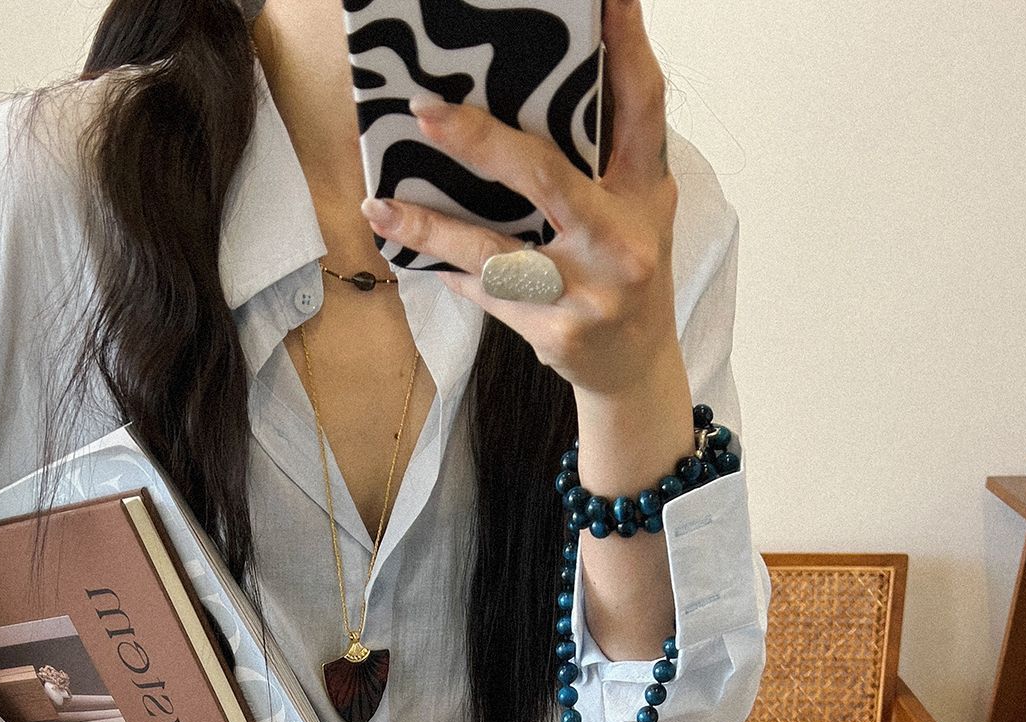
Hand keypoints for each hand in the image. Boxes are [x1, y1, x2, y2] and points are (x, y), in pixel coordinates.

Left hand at [360, 0, 680, 401]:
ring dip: (431, 228)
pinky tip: (403, 243)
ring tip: (380, 204)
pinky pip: (483, 292)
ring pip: (494, 252)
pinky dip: (443, 266)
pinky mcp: (553, 333)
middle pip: (546, 178)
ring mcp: (586, 293)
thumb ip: (606, 149)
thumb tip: (545, 78)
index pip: (641, 107)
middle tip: (425, 112)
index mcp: (645, 193)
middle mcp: (621, 241)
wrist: (633, 368)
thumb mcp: (637, 205)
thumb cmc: (627, 270)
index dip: (625, 48)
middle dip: (482, 143)